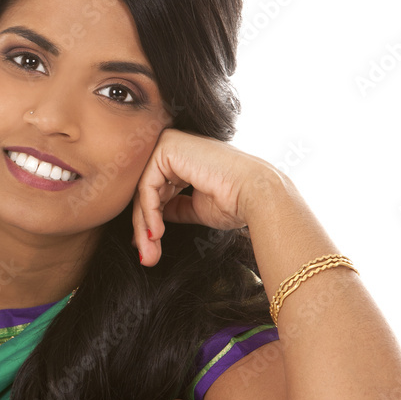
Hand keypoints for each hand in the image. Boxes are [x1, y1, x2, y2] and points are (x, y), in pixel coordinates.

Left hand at [132, 129, 281, 265]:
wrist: (257, 195)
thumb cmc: (235, 202)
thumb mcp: (196, 207)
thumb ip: (175, 207)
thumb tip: (155, 218)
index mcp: (184, 158)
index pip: (155, 190)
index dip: (150, 221)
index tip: (148, 248)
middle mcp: (176, 146)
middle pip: (146, 191)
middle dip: (144, 227)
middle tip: (146, 256)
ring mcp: (170, 143)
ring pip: (143, 191)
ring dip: (144, 225)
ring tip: (150, 252)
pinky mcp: (168, 147)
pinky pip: (147, 186)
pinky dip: (149, 213)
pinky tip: (157, 234)